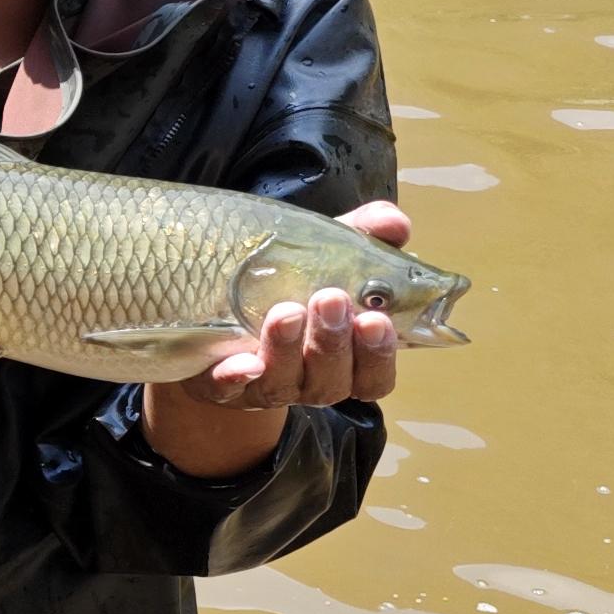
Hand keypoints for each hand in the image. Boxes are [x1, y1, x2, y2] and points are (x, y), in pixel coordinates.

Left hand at [142, 200, 409, 476]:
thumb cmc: (292, 282)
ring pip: (283, 385)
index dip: (378, 356)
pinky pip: (227, 390)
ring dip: (286, 350)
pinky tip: (241, 363)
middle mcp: (310, 380)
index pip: (374, 376)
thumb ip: (363, 235)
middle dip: (332, 343)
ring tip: (286, 312)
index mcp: (346, 358)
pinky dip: (235, 378)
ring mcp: (265, 386)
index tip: (375, 319)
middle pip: (330, 382)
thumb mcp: (327, 252)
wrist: (218, 302)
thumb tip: (396, 224)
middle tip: (330, 300)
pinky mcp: (220, 385)